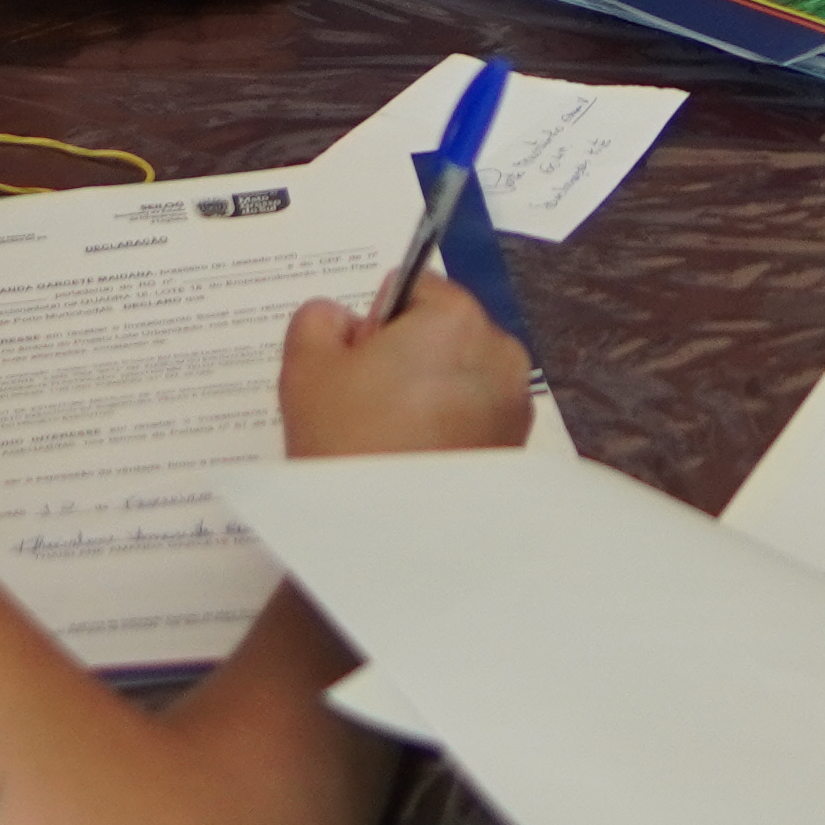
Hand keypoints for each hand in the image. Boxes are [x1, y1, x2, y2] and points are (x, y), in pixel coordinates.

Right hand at [279, 278, 535, 456]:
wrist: (387, 538)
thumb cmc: (347, 440)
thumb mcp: (306, 366)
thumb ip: (319, 318)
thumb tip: (344, 320)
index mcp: (457, 317)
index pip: (416, 287)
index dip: (379, 321)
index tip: (359, 366)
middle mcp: (501, 352)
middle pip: (445, 333)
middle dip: (410, 356)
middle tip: (369, 405)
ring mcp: (516, 405)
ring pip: (462, 377)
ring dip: (433, 394)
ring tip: (393, 439)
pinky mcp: (517, 449)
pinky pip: (478, 419)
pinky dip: (452, 430)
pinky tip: (418, 461)